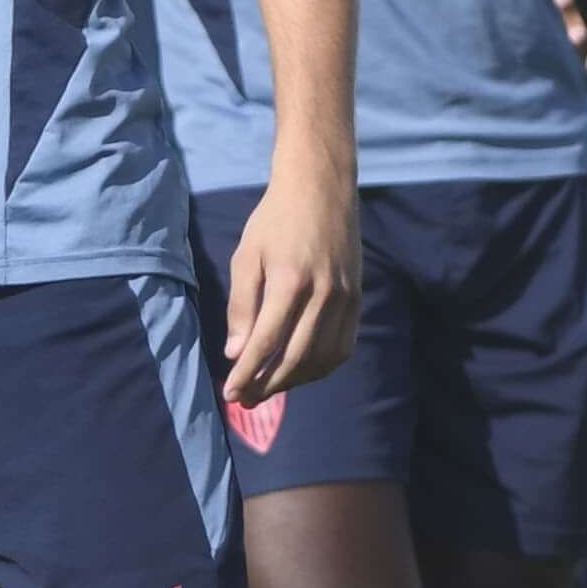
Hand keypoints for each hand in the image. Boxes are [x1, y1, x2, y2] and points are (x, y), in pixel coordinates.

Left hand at [224, 165, 359, 403]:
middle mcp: (323, 293)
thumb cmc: (275, 220)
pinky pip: (342, 346)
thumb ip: (241, 306)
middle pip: (296, 358)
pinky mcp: (357, 298)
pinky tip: (300, 370)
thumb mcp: (246, 256)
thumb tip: (236, 353)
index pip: (266, 342)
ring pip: (322, 358)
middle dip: (268, 385)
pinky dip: (321, 367)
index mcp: (290, 281)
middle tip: (245, 399)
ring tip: (269, 387)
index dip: (246, 373)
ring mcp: (345, 297)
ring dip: (294, 381)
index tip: (230, 393)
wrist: (321, 188)